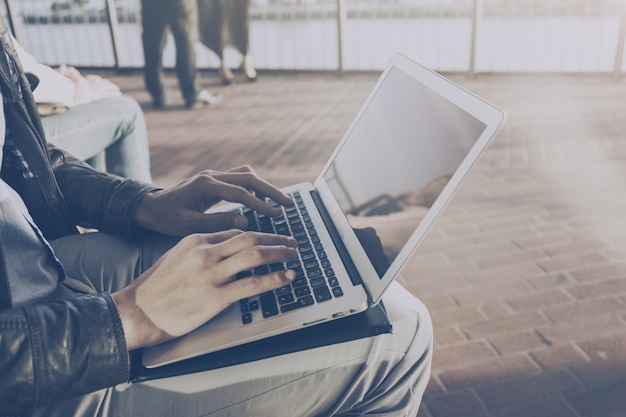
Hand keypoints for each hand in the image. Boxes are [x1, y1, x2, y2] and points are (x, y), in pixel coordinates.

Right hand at [112, 230, 297, 349]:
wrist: (135, 311)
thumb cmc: (154, 288)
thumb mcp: (175, 257)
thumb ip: (200, 250)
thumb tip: (223, 250)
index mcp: (196, 240)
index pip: (235, 231)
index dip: (259, 234)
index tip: (271, 237)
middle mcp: (206, 252)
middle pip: (250, 237)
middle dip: (275, 238)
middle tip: (291, 241)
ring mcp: (211, 274)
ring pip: (255, 255)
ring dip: (280, 253)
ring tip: (294, 254)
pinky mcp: (215, 297)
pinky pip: (252, 284)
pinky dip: (274, 278)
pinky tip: (287, 276)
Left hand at [133, 166, 292, 236]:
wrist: (149, 207)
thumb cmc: (166, 217)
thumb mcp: (189, 224)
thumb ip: (217, 222)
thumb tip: (244, 221)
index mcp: (206, 185)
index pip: (242, 193)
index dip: (262, 204)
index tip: (277, 214)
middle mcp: (212, 176)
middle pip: (249, 177)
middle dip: (271, 190)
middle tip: (288, 203)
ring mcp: (213, 176)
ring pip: (245, 175)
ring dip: (263, 186)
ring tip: (277, 203)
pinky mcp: (213, 180)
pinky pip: (239, 179)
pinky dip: (252, 187)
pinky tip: (258, 201)